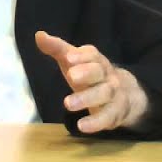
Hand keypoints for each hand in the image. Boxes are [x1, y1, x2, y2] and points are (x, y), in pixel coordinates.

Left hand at [35, 31, 152, 133]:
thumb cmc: (89, 75)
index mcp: (96, 60)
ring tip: (67, 104)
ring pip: (103, 94)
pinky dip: (95, 122)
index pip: (92, 55)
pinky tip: (82, 126)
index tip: (69, 57)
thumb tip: (39, 35)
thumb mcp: (73, 61)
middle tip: (71, 76)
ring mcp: (113, 94)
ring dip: (86, 99)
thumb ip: (57, 48)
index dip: (82, 56)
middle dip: (86, 73)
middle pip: (99, 72)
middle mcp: (106, 75)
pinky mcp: (114, 114)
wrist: (123, 94)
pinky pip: (106, 118)